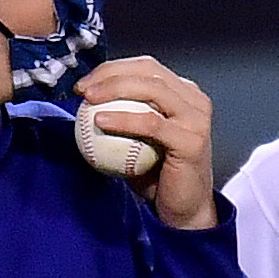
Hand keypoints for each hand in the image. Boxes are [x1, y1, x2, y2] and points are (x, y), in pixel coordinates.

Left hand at [73, 56, 217, 230]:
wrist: (184, 210)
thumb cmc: (156, 176)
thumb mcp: (136, 139)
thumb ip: (121, 114)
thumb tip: (84, 99)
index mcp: (182, 94)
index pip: (145, 68)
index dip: (112, 69)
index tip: (84, 84)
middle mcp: (194, 100)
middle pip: (149, 72)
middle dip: (111, 74)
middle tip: (83, 89)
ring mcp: (196, 119)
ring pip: (153, 90)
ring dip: (115, 89)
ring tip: (89, 99)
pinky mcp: (191, 140)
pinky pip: (151, 124)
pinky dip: (124, 119)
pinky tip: (100, 121)